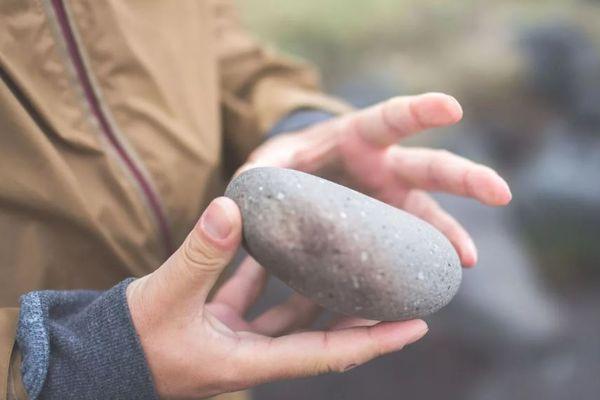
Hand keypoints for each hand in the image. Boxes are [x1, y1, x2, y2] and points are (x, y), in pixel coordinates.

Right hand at [127, 198, 427, 398]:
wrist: (95, 361)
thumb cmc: (130, 343)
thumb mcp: (164, 297)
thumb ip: (199, 254)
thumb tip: (231, 208)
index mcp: (251, 361)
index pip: (328, 353)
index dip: (375, 340)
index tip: (417, 324)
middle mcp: (253, 354)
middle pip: (321, 333)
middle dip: (358, 312)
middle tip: (393, 283)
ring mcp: (238, 339)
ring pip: (291, 313)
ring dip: (317, 287)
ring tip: (344, 255)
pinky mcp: (219, 323)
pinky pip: (255, 296)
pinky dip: (268, 273)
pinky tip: (276, 242)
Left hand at [245, 93, 511, 266]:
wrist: (298, 182)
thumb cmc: (287, 164)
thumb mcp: (269, 163)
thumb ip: (258, 173)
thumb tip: (241, 193)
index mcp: (357, 137)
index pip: (392, 118)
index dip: (421, 112)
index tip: (452, 107)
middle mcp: (384, 168)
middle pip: (430, 168)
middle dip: (465, 177)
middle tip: (500, 193)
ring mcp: (390, 200)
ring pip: (429, 215)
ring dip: (450, 235)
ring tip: (466, 261)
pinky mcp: (387, 230)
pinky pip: (409, 247)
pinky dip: (419, 264)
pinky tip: (429, 286)